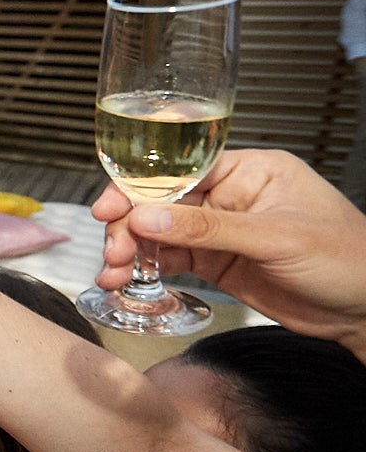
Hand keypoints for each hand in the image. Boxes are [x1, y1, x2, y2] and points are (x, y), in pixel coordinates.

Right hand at [92, 150, 365, 351]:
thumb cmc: (348, 260)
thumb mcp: (277, 238)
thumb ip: (209, 228)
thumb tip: (148, 215)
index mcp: (252, 173)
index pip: (183, 171)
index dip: (140, 188)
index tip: (110, 207)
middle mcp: (232, 197)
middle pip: (163, 202)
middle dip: (130, 225)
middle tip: (113, 250)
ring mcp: (222, 231)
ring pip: (161, 233)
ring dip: (132, 251)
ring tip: (113, 272)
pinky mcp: (218, 263)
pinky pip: (172, 260)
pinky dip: (146, 270)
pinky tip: (126, 281)